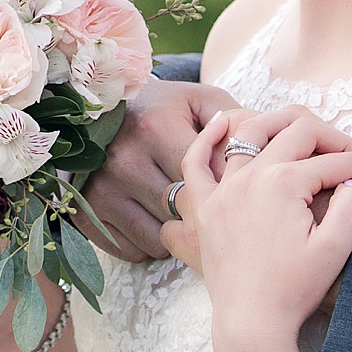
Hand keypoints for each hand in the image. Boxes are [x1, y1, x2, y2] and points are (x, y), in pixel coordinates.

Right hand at [82, 77, 240, 263]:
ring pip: (161, 239)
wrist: (101, 114)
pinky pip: (135, 251)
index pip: (207, 180)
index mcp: (155, 128)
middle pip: (184, 214)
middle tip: (215, 210)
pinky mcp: (87, 215)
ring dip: (178, 236)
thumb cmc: (162, 110)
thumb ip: (235, 121)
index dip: (227, 189)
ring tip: (184, 214)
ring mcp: (103, 190)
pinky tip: (157, 222)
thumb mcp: (199, 101)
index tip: (234, 188)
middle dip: (205, 216)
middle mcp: (125, 160)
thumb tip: (263, 151)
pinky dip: (151, 244)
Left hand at [176, 109, 351, 351]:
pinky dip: (208, 138)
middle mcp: (251, 176)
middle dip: (333, 140)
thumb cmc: (294, 291)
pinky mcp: (208, 207)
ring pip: (250, 133)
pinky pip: (197, 162)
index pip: (335, 163)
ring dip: (278, 122)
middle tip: (350, 160)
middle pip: (298, 133)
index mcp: (285, 182)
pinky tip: (221, 122)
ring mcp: (225, 188)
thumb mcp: (335, 249)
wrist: (252, 324)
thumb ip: (351, 206)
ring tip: (300, 126)